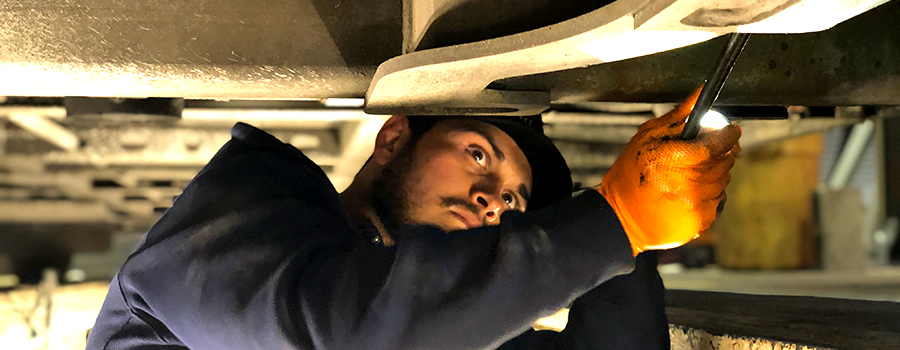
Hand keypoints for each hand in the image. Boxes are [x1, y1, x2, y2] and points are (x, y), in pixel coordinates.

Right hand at [597, 88, 740, 255]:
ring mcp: (695, 205)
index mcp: (672, 160)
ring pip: (724, 181)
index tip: (730, 130)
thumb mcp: (646, 139)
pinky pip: (719, 200)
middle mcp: (687, 184)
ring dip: (715, 174)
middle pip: (724, 161)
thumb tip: (700, 93)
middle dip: (721, 153)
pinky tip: (690, 193)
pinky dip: (710, 194)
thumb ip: (677, 118)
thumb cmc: (630, 175)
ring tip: (691, 174)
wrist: (621, 218)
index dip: (727, 135)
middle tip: (705, 152)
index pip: (716, 144)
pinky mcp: (700, 221)